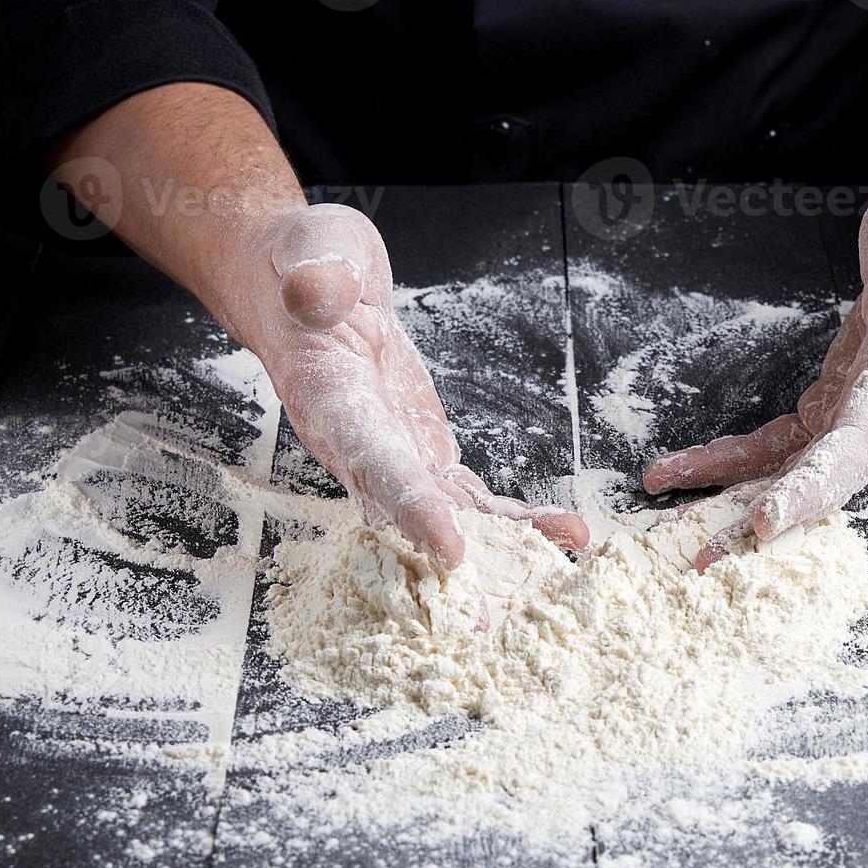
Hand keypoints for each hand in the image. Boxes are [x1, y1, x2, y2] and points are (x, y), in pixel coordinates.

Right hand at [241, 204, 588, 569]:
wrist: (305, 286)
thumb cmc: (306, 265)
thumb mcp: (312, 250)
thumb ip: (318, 276)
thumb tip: (320, 290)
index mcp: (330, 401)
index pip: (373, 459)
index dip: (409, 505)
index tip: (449, 548)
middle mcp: (359, 445)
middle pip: (407, 515)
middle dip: (453, 565)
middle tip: (491, 617)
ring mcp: (394, 455)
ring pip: (447, 516)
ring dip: (497, 553)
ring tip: (553, 577)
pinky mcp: (423, 453)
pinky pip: (469, 495)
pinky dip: (515, 519)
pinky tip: (562, 531)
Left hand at [643, 176, 867, 570]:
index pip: (860, 444)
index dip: (815, 486)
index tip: (766, 521)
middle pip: (821, 481)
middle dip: (761, 520)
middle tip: (701, 557)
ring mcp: (857, 416)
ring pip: (792, 473)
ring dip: (733, 500)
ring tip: (670, 523)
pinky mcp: (833, 407)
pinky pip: (777, 447)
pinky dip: (731, 461)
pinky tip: (684, 471)